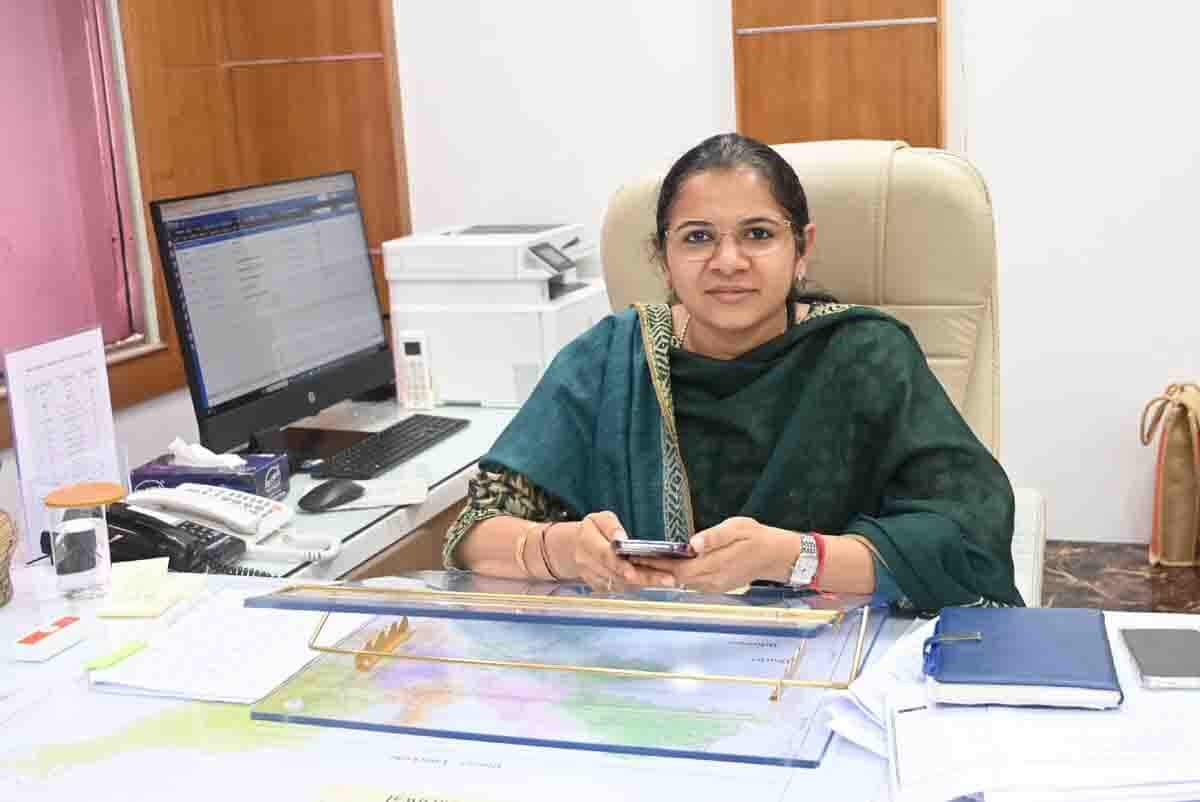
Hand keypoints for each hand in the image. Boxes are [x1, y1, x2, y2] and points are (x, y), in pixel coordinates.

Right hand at [573, 511, 676, 592]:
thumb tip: (620, 539)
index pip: (605, 556)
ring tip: (666, 580)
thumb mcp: (599, 518)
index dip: (620, 565)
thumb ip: (611, 526)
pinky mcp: (599, 586)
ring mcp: (593, 577)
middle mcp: (587, 562)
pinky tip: (654, 583)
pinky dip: (636, 587)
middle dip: (643, 578)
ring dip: (643, 584)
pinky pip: (619, 589)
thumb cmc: (593, 530)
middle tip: (666, 579)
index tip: (634, 572)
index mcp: (587, 541)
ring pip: (620, 584)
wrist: (575, 547)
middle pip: (617, 574)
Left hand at [634, 516, 793, 592]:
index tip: (635, 556)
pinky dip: (674, 575)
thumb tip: (692, 544)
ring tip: (637, 562)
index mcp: (715, 564)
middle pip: (674, 577)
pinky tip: (661, 567)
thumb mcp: (737, 528)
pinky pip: (689, 583)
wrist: (776, 556)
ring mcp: (713, 586)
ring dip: (660, 573)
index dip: (655, 563)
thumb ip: (714, 537)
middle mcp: (711, 580)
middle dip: (651, 569)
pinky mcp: (715, 586)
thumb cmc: (756, 537)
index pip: (677, 568)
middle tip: (627, 559)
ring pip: (680, 582)